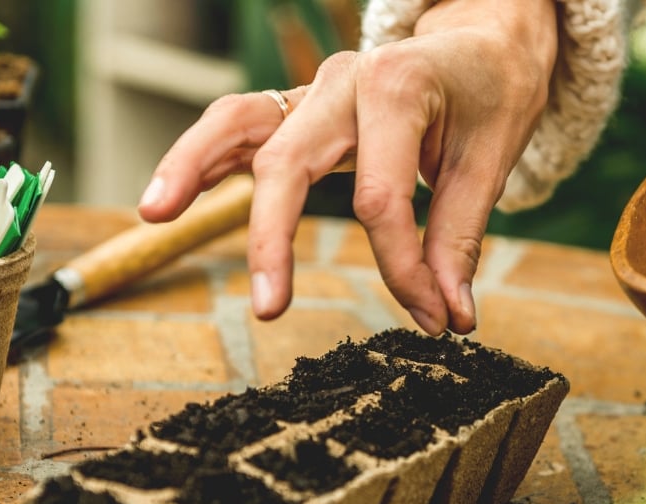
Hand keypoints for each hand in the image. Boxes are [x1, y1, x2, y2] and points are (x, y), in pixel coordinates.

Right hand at [137, 0, 557, 334]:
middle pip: (287, 162)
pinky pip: (239, 126)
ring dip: (192, 167)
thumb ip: (459, 240)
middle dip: (273, 239)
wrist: (481, 44)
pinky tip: (168, 198)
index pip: (380, 199)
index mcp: (397, 88)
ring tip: (154, 213)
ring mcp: (313, 92)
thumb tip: (450, 317)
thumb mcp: (491, 162)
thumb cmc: (489, 96)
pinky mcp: (298, 108)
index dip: (403, 269)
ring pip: (238, 123)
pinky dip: (201, 157)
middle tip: (269, 309)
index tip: (433, 316)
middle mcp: (343, 83)